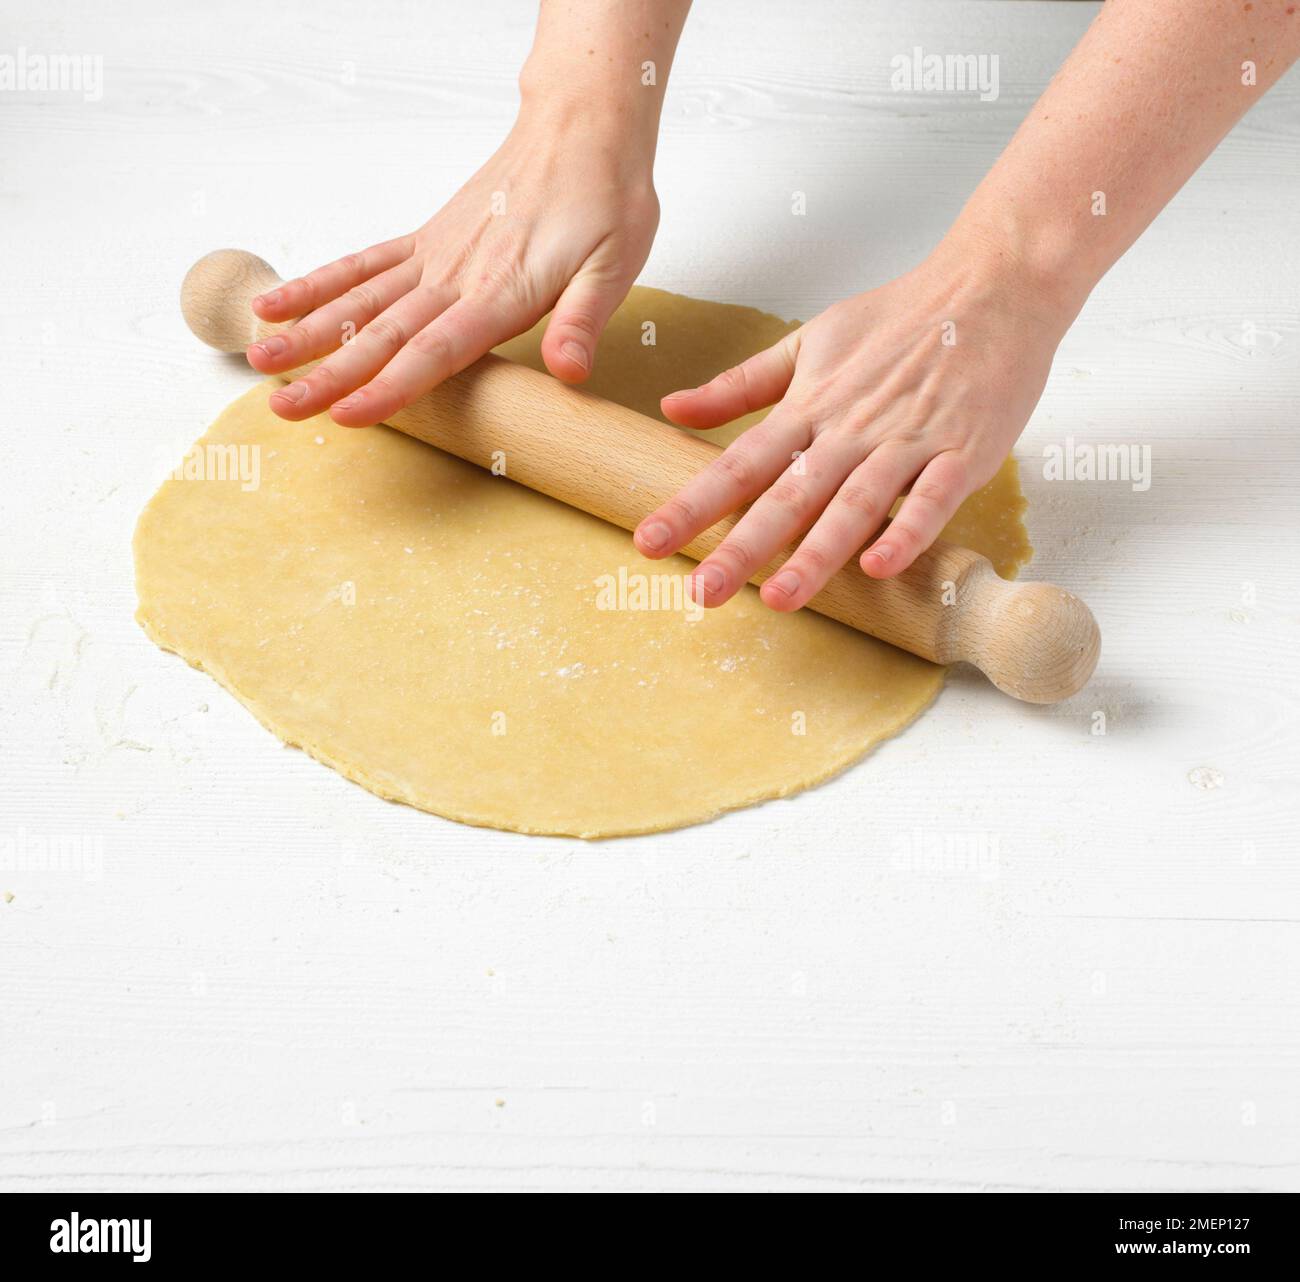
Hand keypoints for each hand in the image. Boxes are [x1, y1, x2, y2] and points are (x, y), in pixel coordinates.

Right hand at [246, 111, 658, 425]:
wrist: (584, 130)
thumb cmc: (604, 201)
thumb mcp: (614, 266)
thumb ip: (582, 321)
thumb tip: (570, 372)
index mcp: (500, 293)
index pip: (436, 351)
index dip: (391, 387)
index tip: (347, 415)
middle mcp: (456, 277)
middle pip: (382, 335)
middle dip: (329, 375)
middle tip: (282, 409)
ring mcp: (434, 257)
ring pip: (359, 300)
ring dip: (308, 332)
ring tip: (259, 359)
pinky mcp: (426, 240)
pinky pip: (363, 265)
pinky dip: (319, 285)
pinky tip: (278, 303)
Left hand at [633, 240, 1070, 607]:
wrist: (991, 285)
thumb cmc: (899, 319)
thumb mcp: (808, 342)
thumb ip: (742, 385)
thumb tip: (672, 407)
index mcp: (809, 405)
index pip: (738, 462)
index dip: (692, 504)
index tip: (649, 542)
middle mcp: (850, 428)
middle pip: (787, 494)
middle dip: (742, 547)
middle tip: (702, 593)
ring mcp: (907, 440)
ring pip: (854, 504)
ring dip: (815, 553)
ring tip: (779, 599)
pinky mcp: (963, 451)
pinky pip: (932, 498)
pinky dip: (907, 531)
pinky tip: (878, 567)